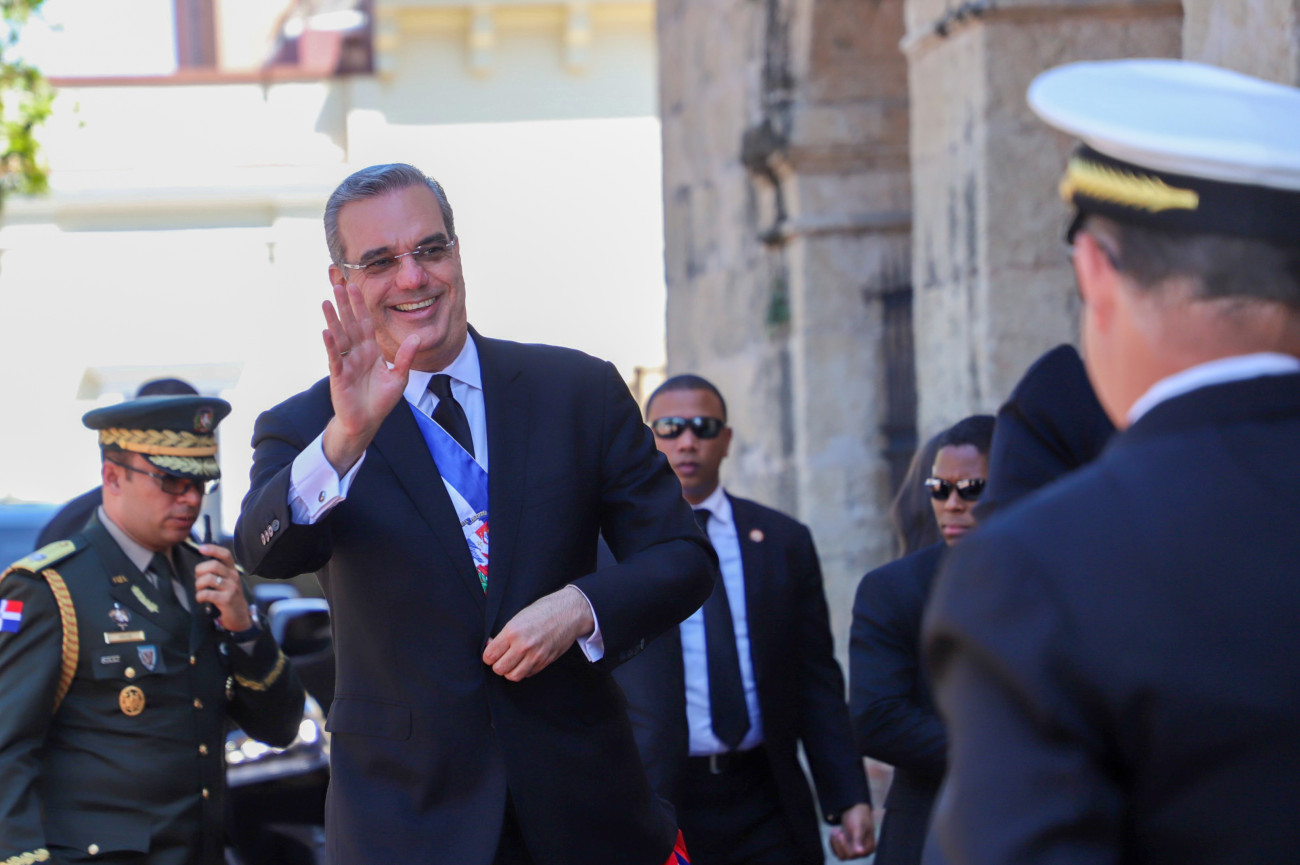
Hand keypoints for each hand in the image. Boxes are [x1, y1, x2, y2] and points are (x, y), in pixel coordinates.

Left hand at [193, 544, 252, 632]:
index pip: (225, 554)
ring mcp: (231, 588)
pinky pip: (207, 594)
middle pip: (213, 565)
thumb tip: (200, 566)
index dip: (213, 549)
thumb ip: (217, 573)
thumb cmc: (229, 598)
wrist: (240, 617)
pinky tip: (201, 599)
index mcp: (232, 570)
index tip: (201, 548)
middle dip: (199, 571)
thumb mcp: (227, 582)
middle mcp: (233, 577)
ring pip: (208, 579)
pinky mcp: (227, 599)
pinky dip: (199, 596)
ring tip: (200, 590)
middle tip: (198, 579)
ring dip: (198, 585)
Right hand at [320, 280, 420, 474]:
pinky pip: (335, 358)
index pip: (365, 323)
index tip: (356, 287)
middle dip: (344, 305)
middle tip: (337, 284)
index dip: (360, 306)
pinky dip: (331, 345)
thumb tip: (418, 338)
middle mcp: (356, 353)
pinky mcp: (339, 376)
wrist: (367, 422)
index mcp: (370, 351)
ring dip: (333, 319)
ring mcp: (346, 363)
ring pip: (339, 337)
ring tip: (326, 301)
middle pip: (350, 324)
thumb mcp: (399, 377)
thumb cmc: (380, 400)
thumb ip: (405, 357)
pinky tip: (326, 331)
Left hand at [482, 586, 594, 681]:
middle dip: (497, 664)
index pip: (489, 655)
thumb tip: (491, 647)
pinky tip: (525, 660)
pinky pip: (527, 674)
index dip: (488, 656)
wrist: (569, 612)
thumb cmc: (543, 611)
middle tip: (501, 658)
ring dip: (510, 671)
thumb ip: (504, 635)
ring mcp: (535, 656)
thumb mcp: (519, 618)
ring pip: (512, 676)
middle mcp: (523, 646)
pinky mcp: (545, 662)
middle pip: (499, 669)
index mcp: (513, 632)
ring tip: (512, 662)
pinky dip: (523, 670)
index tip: (492, 653)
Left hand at [829, 803, 875, 859]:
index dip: (845, 846)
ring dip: (835, 843)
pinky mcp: (846, 847)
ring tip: (835, 830)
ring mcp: (854, 850)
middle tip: (836, 830)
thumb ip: (858, 839)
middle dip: (839, 844)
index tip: (840, 834)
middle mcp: (862, 852)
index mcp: (868, 848)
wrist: (854, 809)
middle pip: (847, 856)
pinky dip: (833, 843)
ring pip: (841, 855)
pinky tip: (834, 833)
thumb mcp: (858, 827)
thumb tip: (859, 852)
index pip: (854, 854)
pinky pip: (837, 851)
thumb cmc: (859, 816)